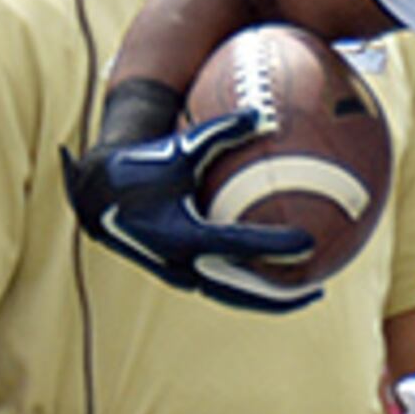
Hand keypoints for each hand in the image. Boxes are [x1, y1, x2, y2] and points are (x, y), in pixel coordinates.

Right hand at [62, 107, 320, 309]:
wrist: (98, 197)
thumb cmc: (141, 167)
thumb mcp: (180, 148)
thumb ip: (222, 132)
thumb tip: (262, 114)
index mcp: (184, 233)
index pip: (239, 243)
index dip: (275, 244)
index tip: (310, 243)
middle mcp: (182, 261)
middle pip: (240, 289)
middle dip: (279, 294)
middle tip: (317, 288)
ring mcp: (179, 272)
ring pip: (231, 295)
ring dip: (266, 300)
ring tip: (304, 294)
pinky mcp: (178, 274)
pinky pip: (220, 287)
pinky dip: (248, 288)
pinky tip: (274, 276)